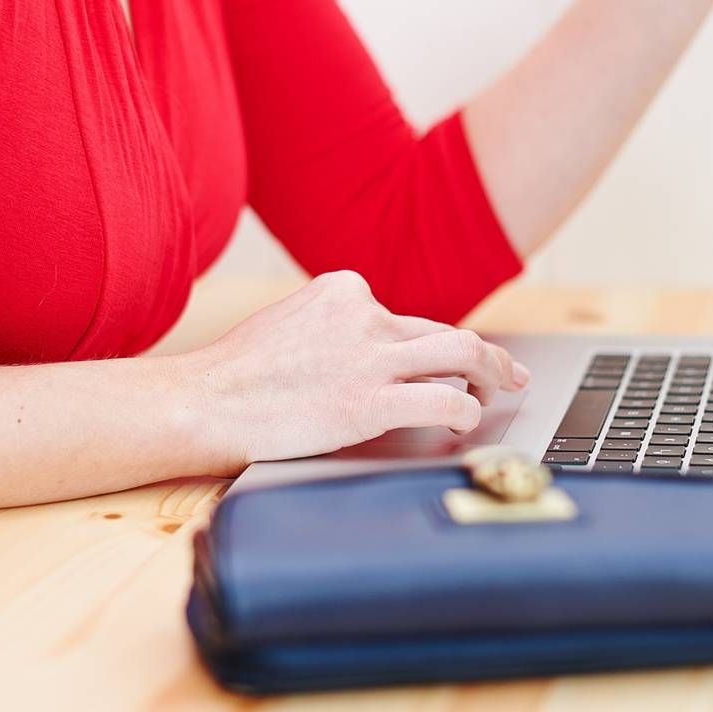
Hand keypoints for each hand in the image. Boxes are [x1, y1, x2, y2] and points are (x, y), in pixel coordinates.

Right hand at [177, 271, 528, 468]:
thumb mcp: (290, 323)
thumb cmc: (237, 373)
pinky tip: (466, 423)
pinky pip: (444, 401)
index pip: (404, 318)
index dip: (426, 347)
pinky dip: (466, 412)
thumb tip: (364, 352)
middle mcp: (364, 315)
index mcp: (343, 290)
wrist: (205, 400)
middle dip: (486, 354)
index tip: (441, 364)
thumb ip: (333, 329)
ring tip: (504, 390)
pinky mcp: (371, 401)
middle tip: (508, 372)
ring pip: (461, 352)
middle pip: (445, 330)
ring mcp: (371, 357)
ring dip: (493, 372)